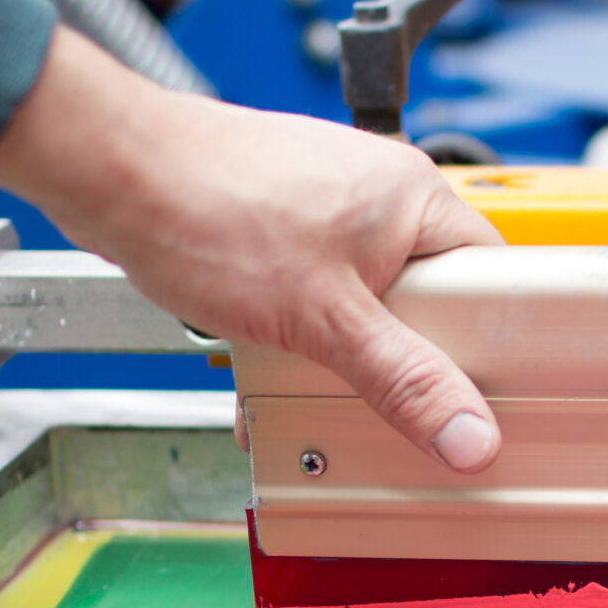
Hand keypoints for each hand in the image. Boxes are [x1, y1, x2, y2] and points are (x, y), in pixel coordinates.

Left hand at [0, 28, 505, 469]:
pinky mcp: (286, 232)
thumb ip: (404, 380)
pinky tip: (276, 366)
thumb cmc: (208, 207)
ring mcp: (332, 213)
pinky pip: (321, 301)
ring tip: (319, 380)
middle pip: (431, 305)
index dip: (495, 346)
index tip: (490, 399)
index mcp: (418, 197)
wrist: (112, 175)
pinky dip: (303, 341)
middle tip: (396, 402)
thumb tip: (470, 433)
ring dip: (344, 359)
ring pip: (370, 310)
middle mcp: (382, 197)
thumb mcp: (324, 319)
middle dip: (404, 363)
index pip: (496, 281)